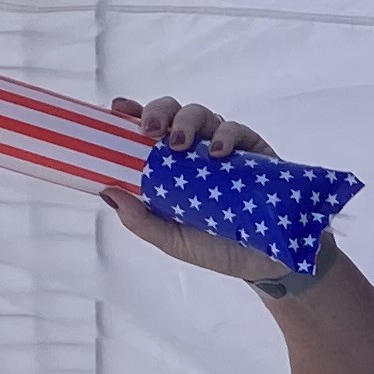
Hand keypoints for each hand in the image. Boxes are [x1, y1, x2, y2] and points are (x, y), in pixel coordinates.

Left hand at [101, 98, 308, 288]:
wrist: (265, 264)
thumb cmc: (216, 249)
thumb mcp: (173, 240)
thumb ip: (141, 220)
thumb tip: (108, 191)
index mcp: (168, 168)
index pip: (146, 132)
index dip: (132, 114)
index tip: (118, 109)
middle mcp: (193, 153)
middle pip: (172, 114)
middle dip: (158, 112)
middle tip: (150, 130)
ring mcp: (222, 149)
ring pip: (201, 114)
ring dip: (186, 121)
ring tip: (181, 145)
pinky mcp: (253, 151)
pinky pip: (236, 130)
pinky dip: (225, 135)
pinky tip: (218, 153)